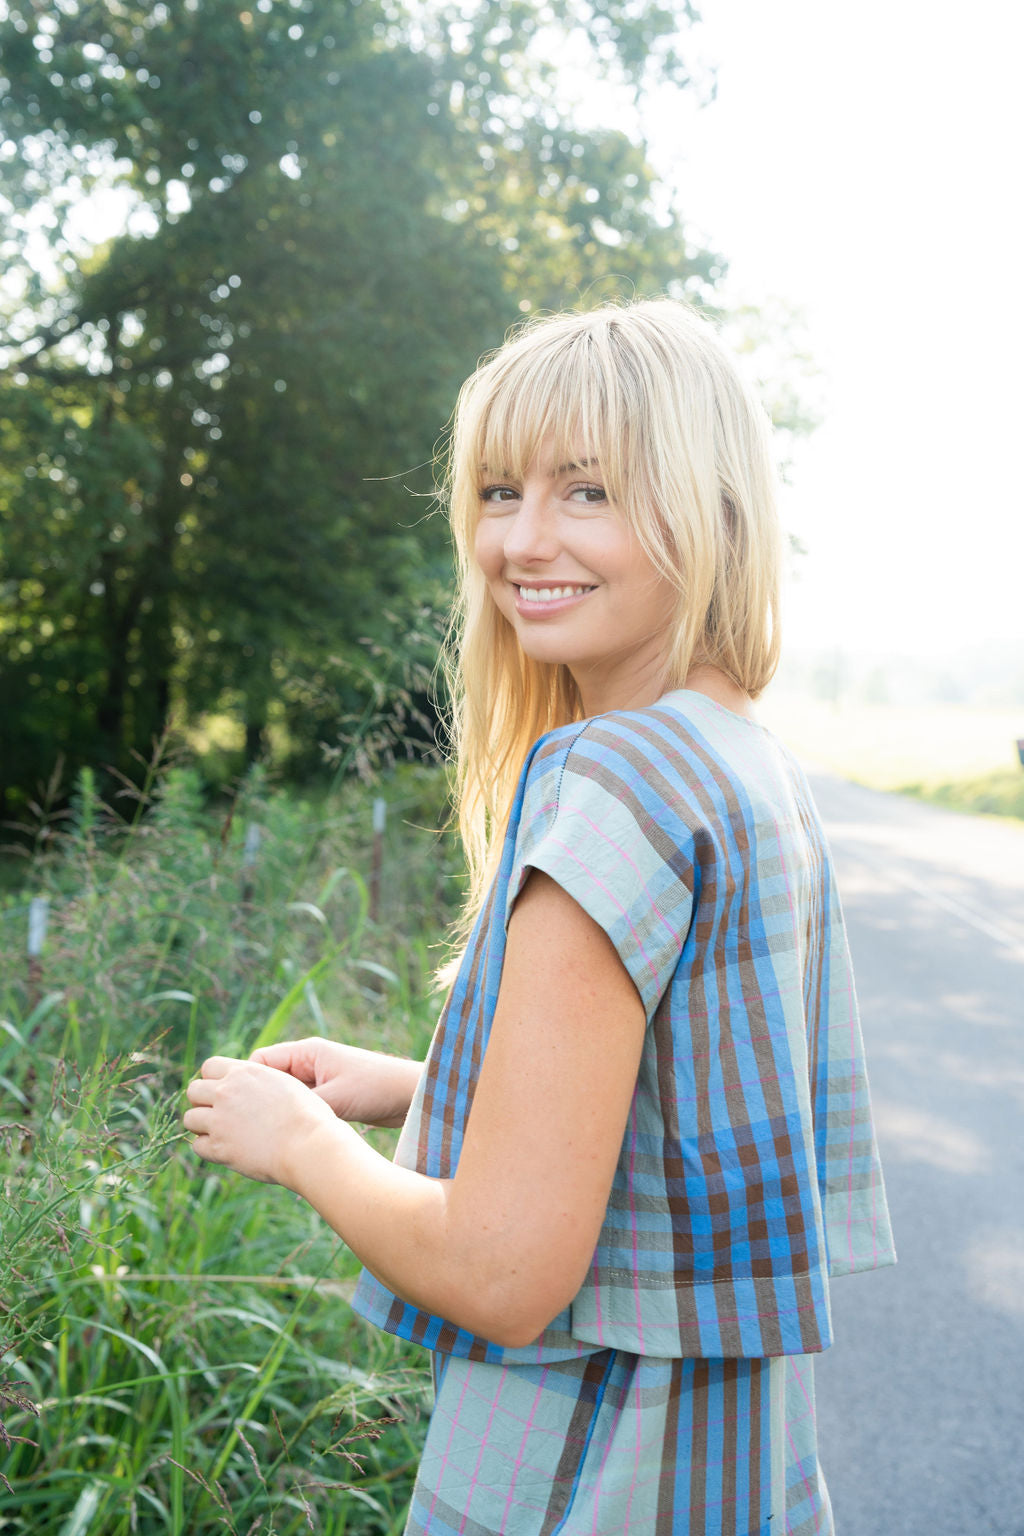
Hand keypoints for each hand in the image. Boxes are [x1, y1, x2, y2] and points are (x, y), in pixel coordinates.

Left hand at [184, 1055, 337, 1187]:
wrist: (308, 1144)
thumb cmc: (307, 1116)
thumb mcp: (285, 1084)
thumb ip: (261, 1081)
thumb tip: (251, 1087)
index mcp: (244, 1072)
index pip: (209, 1066)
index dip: (214, 1080)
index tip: (224, 1092)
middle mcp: (226, 1092)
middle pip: (193, 1090)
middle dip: (203, 1101)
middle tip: (219, 1114)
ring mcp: (219, 1120)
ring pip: (190, 1119)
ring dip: (202, 1126)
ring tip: (221, 1133)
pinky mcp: (219, 1147)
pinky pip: (197, 1146)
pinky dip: (208, 1149)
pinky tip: (225, 1150)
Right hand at [248, 1037, 420, 1126]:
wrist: (411, 1095)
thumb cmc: (376, 1087)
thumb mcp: (335, 1098)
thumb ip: (302, 1106)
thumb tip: (270, 1122)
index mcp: (307, 1052)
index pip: (260, 1061)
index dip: (247, 1083)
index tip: (239, 1108)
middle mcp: (308, 1064)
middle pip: (269, 1080)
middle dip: (258, 1101)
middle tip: (245, 1127)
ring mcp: (318, 1080)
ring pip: (284, 1097)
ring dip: (276, 1112)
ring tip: (263, 1136)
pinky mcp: (328, 1097)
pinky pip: (300, 1107)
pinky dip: (293, 1119)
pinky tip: (285, 1138)